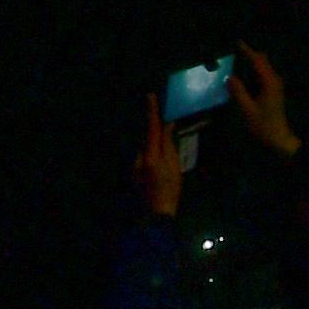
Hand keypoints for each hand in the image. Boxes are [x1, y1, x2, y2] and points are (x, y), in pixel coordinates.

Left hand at [133, 98, 186, 221]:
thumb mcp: (174, 165)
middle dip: (155, 128)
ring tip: (166, 147)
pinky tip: (160, 161)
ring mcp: (134, 163)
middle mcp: (138, 156)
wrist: (156, 212)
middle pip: (147, 136)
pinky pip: (145, 155)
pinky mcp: (135, 170)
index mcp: (150, 154)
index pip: (152, 128)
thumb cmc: (170, 189)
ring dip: (155, 142)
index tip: (150, 96)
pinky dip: (152, 152)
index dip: (152, 112)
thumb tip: (167, 125)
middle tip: (164, 120)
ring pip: (146, 146)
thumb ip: (168, 144)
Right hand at [235, 46, 298, 159]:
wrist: (279, 138)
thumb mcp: (247, 109)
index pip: (258, 61)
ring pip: (264, 68)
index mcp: (269, 82)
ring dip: (252, 63)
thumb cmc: (263, 124)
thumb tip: (230, 77)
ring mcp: (275, 86)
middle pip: (263, 61)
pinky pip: (263, 75)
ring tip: (235, 61)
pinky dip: (254, 71)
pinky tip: (243, 75)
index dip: (247, 51)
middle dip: (250, 54)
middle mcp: (274, 81)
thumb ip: (238, 92)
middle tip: (233, 51)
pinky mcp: (274, 92)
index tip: (237, 42)